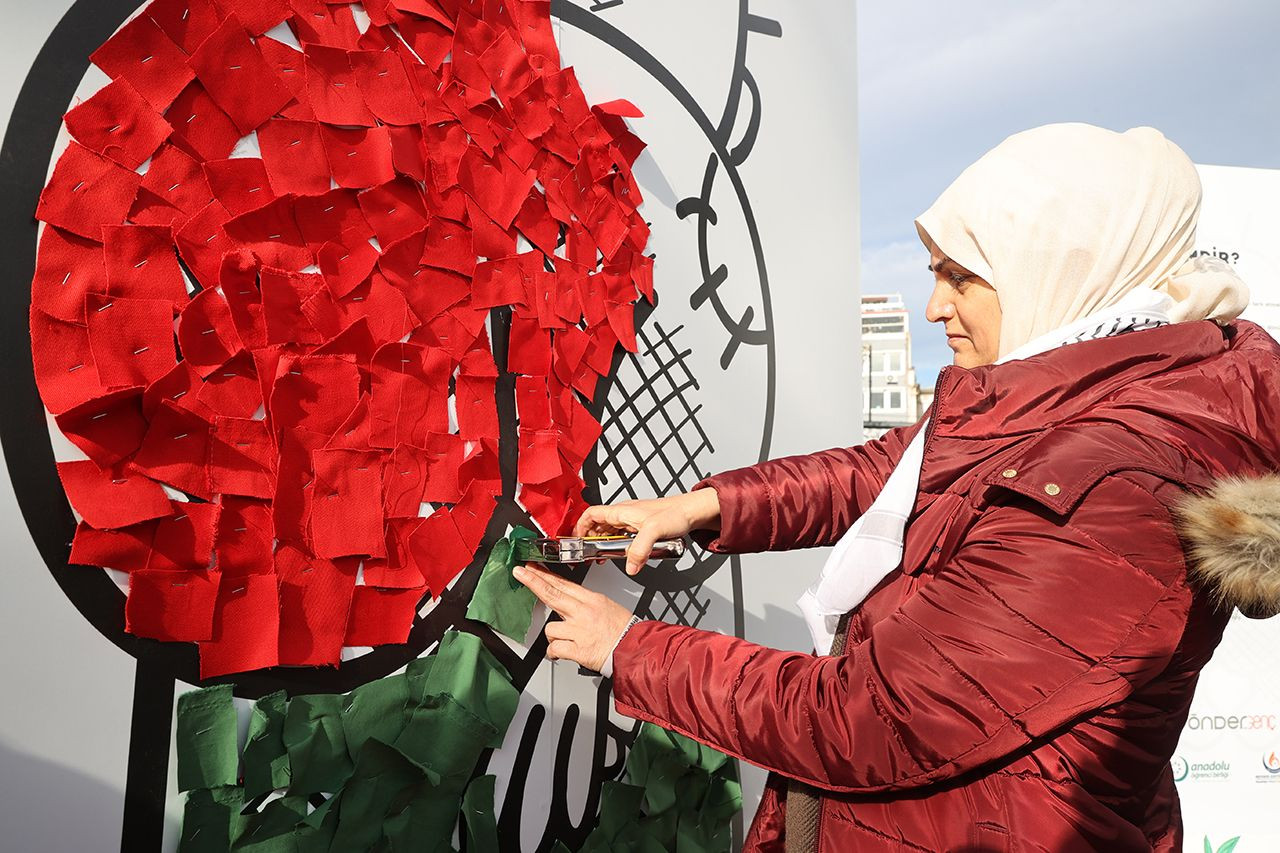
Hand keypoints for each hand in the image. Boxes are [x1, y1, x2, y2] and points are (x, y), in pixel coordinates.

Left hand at [513, 563, 634, 672]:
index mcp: (592, 600)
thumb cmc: (624, 630)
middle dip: (533, 581)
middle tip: (520, 573)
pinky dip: (554, 653)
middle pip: (552, 593)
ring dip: (553, 636)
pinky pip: (554, 648)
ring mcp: (579, 630)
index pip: (563, 583)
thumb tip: (567, 601)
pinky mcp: (578, 649)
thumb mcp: (606, 606)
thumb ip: (585, 603)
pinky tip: (560, 653)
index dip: (544, 575)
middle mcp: (584, 612)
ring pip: (550, 628)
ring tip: (565, 640)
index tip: (531, 568)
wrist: (635, 650)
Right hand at [574, 489, 720, 575]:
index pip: (591, 514)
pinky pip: (623, 536)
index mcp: (622, 511)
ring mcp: (633, 520)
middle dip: (590, 539)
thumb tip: (629, 566)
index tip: (576, 541)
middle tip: (588, 554)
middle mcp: (625, 514)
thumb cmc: (676, 513)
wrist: (693, 511)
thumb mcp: (654, 531)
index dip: (580, 527)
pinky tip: (624, 554)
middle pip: (598, 525)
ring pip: (610, 531)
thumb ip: (639, 549)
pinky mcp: (642, 527)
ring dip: (604, 543)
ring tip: (602, 556)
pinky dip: (617, 545)